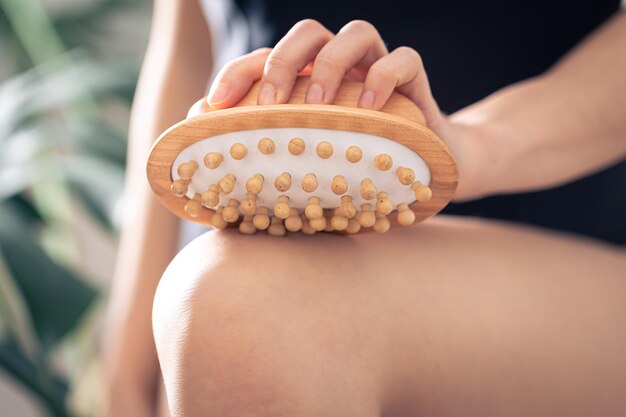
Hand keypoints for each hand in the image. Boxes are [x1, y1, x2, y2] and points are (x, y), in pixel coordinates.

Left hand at [205, 19, 487, 199]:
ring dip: (331, 64)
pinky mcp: (414, 79)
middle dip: (282, 60)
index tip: (216, 105)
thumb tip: (220, 198)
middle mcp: (341, 66)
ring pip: (356, 32)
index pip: (266, 58)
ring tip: (320, 105)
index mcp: (309, 81)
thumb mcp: (311, 169)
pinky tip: (370, 110)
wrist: (424, 171)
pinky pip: (404, 59)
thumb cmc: (360, 169)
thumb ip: (274, 169)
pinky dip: (383, 77)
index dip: (238, 73)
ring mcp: (378, 67)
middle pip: (307, 34)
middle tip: (270, 103)